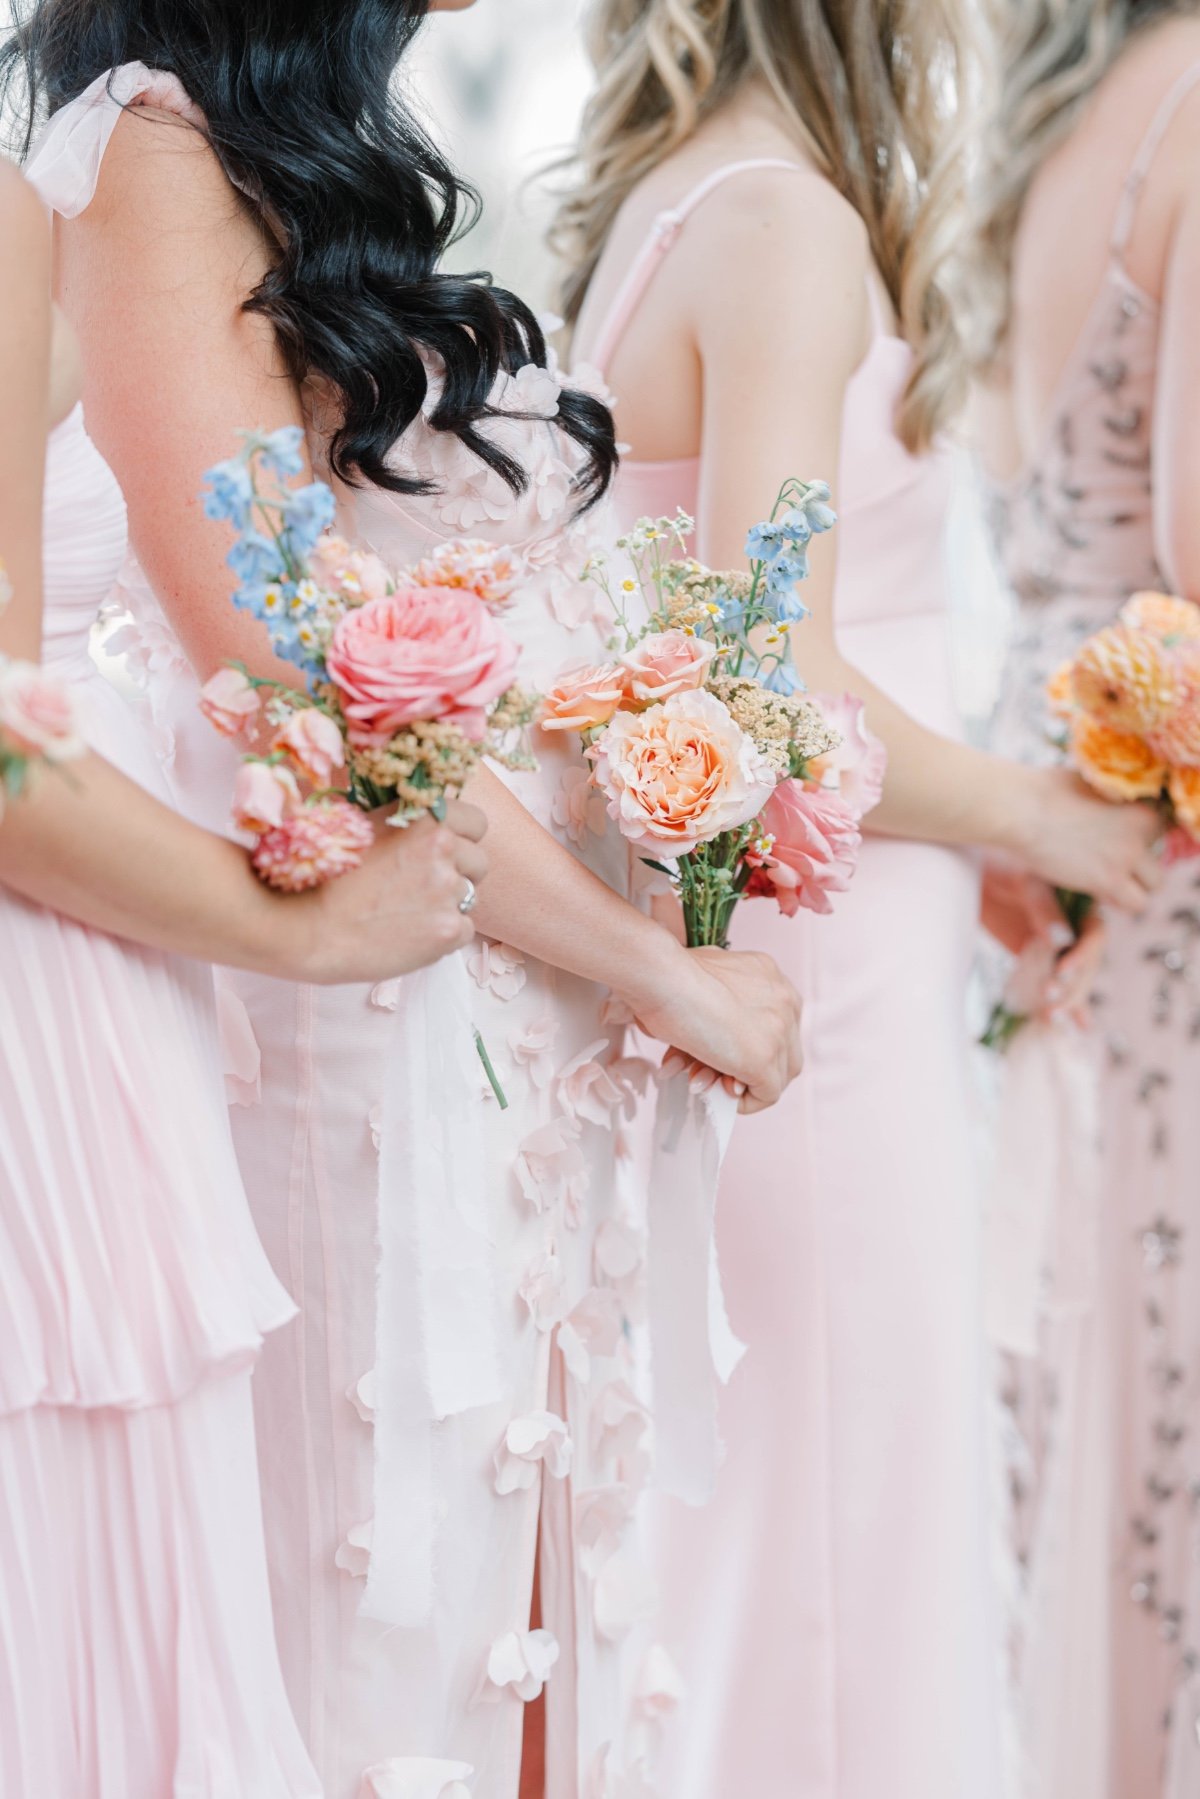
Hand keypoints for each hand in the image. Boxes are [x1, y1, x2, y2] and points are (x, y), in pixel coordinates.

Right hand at [289, 800, 488, 983]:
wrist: (304, 927)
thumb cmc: (321, 876)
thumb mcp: (362, 828)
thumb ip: (402, 825)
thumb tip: (423, 825)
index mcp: (424, 818)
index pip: (475, 822)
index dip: (461, 837)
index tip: (444, 850)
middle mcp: (444, 849)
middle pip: (478, 861)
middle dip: (457, 873)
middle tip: (420, 888)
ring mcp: (448, 891)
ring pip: (469, 897)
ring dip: (447, 904)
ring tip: (405, 913)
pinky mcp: (448, 931)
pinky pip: (463, 931)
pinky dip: (442, 936)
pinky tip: (406, 936)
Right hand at [627, 943, 802, 1113]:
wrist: (664, 979)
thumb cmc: (671, 975)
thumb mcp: (708, 980)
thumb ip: (722, 1003)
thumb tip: (713, 1035)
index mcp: (772, 979)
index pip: (775, 1025)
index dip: (746, 1046)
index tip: (716, 1054)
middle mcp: (786, 1002)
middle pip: (783, 1051)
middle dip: (748, 1068)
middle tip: (710, 1072)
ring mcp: (779, 1032)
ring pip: (777, 1075)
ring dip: (741, 1085)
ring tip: (704, 1080)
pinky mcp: (764, 1059)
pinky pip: (767, 1095)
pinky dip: (744, 1102)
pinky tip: (715, 1091)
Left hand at [982, 860, 1106, 1025]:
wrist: (976, 874)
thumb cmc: (1004, 867)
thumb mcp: (1025, 883)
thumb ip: (1044, 910)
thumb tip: (1062, 941)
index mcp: (1081, 908)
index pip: (1094, 938)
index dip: (1082, 956)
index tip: (1061, 971)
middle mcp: (1075, 932)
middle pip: (1087, 967)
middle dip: (1072, 985)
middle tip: (1049, 996)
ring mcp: (1059, 951)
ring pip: (1074, 982)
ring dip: (1067, 1001)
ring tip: (1051, 1017)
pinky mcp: (1041, 964)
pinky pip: (1059, 988)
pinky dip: (1069, 1009)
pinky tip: (1078, 1027)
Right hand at [1012, 767, 1162, 912]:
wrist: (1022, 810)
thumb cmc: (1044, 791)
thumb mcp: (1089, 784)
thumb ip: (1109, 799)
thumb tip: (1110, 804)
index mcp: (1141, 805)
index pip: (1160, 830)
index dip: (1139, 838)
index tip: (1117, 840)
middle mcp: (1141, 830)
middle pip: (1159, 858)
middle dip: (1138, 864)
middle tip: (1109, 862)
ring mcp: (1127, 856)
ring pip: (1154, 885)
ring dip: (1134, 885)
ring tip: (1106, 880)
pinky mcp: (1109, 879)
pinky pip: (1136, 903)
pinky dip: (1119, 900)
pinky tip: (1097, 890)